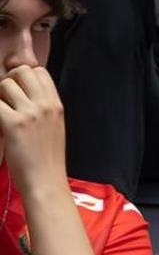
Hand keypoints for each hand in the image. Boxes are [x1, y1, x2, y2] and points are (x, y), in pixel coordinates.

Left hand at [0, 66, 68, 198]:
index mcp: (56, 105)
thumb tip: (20, 94)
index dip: (24, 78)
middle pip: (21, 72)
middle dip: (9, 81)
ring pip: (4, 84)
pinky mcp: (13, 124)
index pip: (39, 72)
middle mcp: (45, 105)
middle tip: (5, 101)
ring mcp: (30, 114)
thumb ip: (41, 108)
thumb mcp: (53, 128)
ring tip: (2, 115)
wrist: (46, 183)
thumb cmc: (46, 160)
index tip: (17, 93)